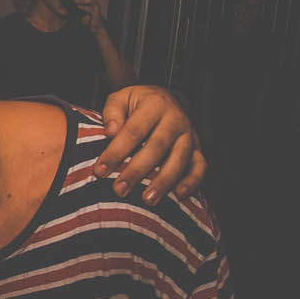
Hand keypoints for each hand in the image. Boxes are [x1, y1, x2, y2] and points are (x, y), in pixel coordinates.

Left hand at [67, 0, 106, 32]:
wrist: (95, 28)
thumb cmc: (86, 19)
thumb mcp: (77, 13)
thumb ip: (71, 9)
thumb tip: (60, 8)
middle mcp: (93, 1)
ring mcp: (95, 6)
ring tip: (74, 1)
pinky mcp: (96, 12)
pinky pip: (90, 8)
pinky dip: (84, 7)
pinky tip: (78, 7)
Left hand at [95, 86, 204, 202]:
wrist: (164, 100)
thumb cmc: (136, 104)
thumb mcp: (120, 99)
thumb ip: (112, 112)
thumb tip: (111, 131)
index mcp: (155, 104)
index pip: (133, 131)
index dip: (116, 152)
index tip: (99, 171)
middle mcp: (175, 119)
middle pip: (157, 147)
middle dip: (137, 171)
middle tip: (119, 190)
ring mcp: (189, 135)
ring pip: (179, 159)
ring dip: (163, 181)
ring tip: (147, 200)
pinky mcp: (197, 149)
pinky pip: (200, 167)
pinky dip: (192, 182)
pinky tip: (179, 196)